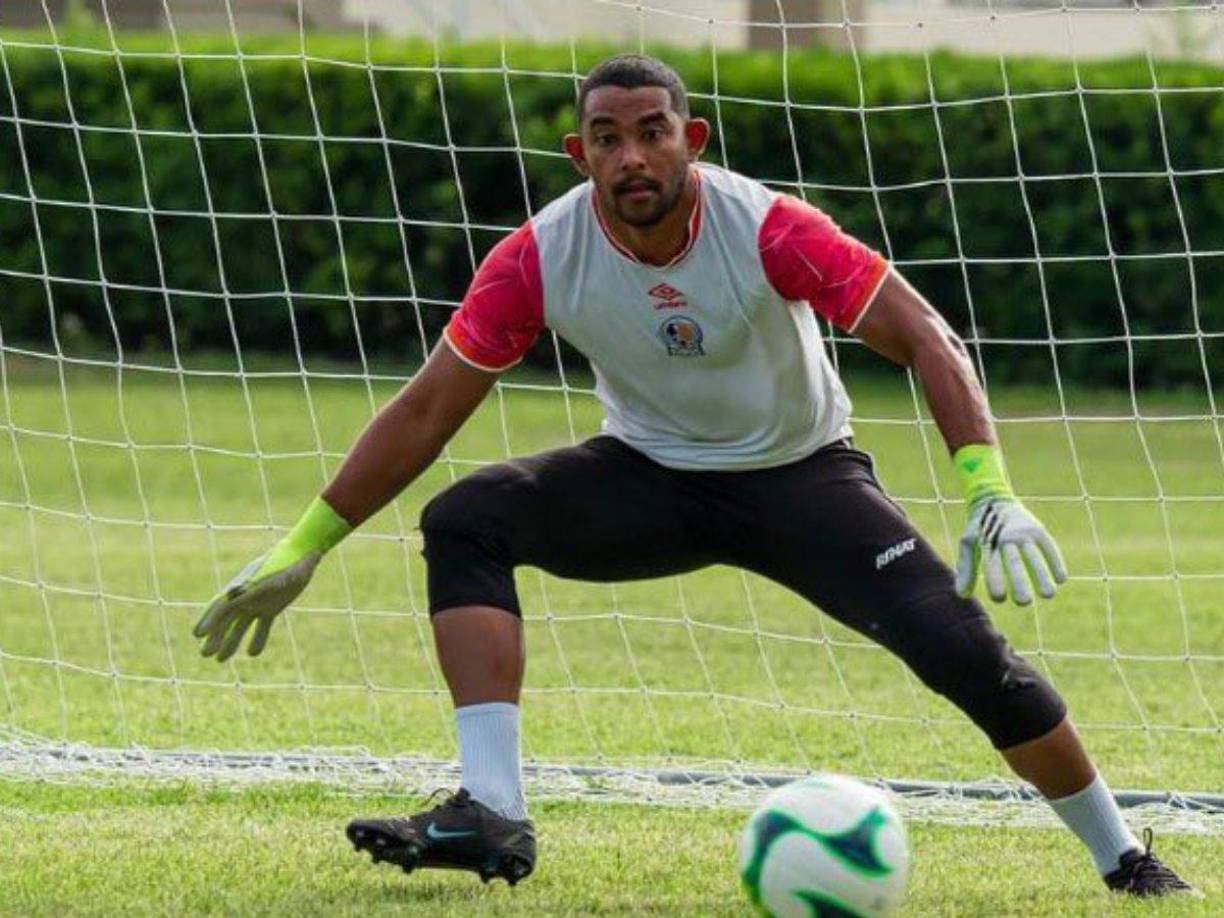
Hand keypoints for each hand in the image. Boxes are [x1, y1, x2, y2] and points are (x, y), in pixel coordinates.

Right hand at [193, 541, 320, 661]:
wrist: (302, 556)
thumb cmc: (282, 563)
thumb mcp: (267, 577)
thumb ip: (249, 587)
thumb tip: (228, 594)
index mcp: (240, 587)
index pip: (219, 606)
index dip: (208, 620)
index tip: (197, 634)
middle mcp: (245, 596)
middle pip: (226, 620)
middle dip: (215, 636)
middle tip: (205, 654)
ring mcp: (258, 602)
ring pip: (240, 626)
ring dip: (231, 642)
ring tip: (220, 660)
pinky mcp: (272, 608)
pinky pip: (262, 626)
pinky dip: (258, 639)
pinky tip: (252, 654)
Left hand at [955, 497, 1067, 604]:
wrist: (992, 499)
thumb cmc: (979, 528)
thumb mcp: (969, 543)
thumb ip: (966, 569)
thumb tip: (963, 595)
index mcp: (987, 542)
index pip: (991, 564)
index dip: (995, 581)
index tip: (1000, 598)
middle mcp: (1005, 537)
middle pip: (1014, 562)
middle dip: (1019, 582)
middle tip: (1024, 602)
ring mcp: (1023, 532)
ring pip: (1034, 556)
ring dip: (1042, 575)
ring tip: (1048, 595)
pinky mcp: (1038, 528)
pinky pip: (1049, 546)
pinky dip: (1056, 561)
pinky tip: (1061, 579)